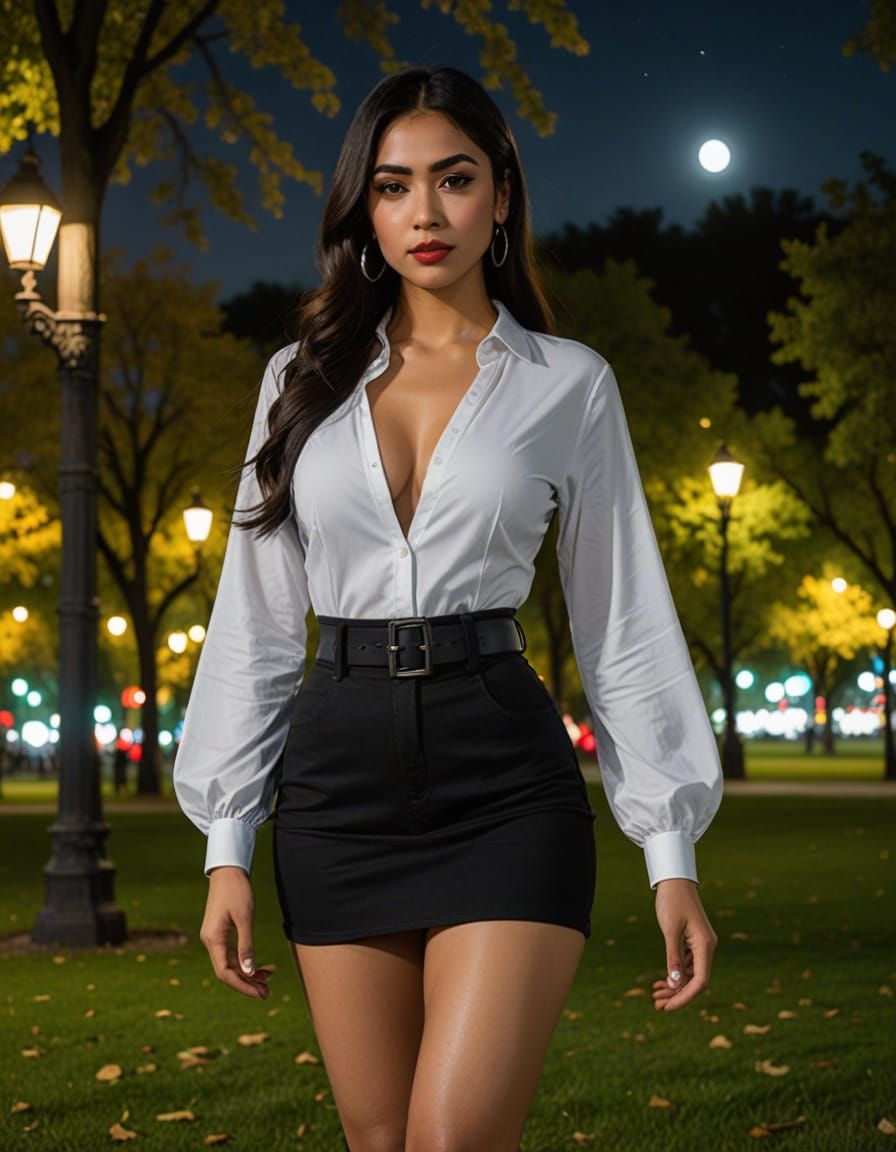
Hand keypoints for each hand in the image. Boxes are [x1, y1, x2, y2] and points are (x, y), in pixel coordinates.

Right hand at [200, 866, 273, 998]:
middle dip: (246, 983)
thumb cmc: (237, 891)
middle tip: (266, 993)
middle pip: (227, 971)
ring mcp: (214, 937)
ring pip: (230, 963)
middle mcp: (210, 941)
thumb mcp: (244, 918)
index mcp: (213, 939)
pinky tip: (258, 966)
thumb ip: (246, 945)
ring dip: (247, 973)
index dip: (242, 985)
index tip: (259, 993)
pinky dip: (244, 961)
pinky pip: (231, 953)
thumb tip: (248, 972)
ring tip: (267, 981)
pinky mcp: (219, 933)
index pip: (225, 973)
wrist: (227, 871)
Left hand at [651, 877, 716, 1011]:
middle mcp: (706, 948)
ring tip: (655, 995)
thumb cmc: (672, 901)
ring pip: (690, 975)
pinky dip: (674, 975)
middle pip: (695, 982)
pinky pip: (686, 965)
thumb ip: (673, 957)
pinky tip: (661, 982)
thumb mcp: (670, 929)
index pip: (700, 981)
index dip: (685, 997)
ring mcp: (700, 946)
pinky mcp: (692, 943)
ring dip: (674, 987)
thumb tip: (675, 983)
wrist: (674, 881)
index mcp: (705, 945)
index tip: (668, 1007)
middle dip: (677, 995)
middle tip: (657, 1004)